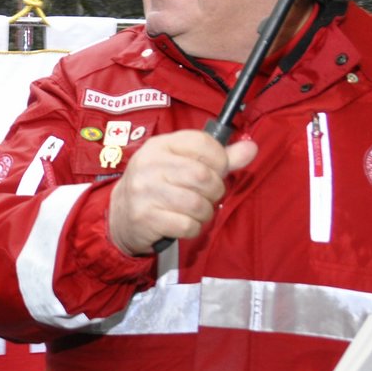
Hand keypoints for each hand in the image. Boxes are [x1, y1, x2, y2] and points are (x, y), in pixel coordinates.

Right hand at [107, 130, 256, 255]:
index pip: (202, 143)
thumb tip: (252, 147)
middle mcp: (149, 165)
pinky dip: (193, 228)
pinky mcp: (145, 217)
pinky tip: (184, 223)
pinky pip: (187, 225)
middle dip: (215, 190)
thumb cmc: (158, 186)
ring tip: (196, 211)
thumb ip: (219, 158)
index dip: (219, 159)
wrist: (120, 215)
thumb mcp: (182, 165)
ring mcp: (144, 191)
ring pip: (197, 203)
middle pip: (203, 176)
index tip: (216, 171)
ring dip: (205, 212)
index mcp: (159, 145)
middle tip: (208, 195)